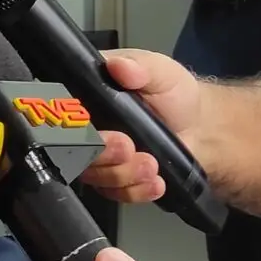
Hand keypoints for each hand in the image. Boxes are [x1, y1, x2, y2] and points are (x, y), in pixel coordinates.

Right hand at [77, 49, 198, 204]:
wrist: (198, 128)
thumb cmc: (173, 94)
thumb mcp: (161, 72)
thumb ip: (141, 67)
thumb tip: (119, 66)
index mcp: (89, 95)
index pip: (63, 112)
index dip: (73, 127)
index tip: (98, 132)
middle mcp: (87, 128)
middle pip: (75, 151)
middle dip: (103, 154)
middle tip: (127, 147)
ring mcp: (99, 157)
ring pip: (95, 176)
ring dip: (123, 175)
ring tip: (151, 164)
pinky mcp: (114, 181)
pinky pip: (115, 194)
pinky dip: (136, 190)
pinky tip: (155, 182)